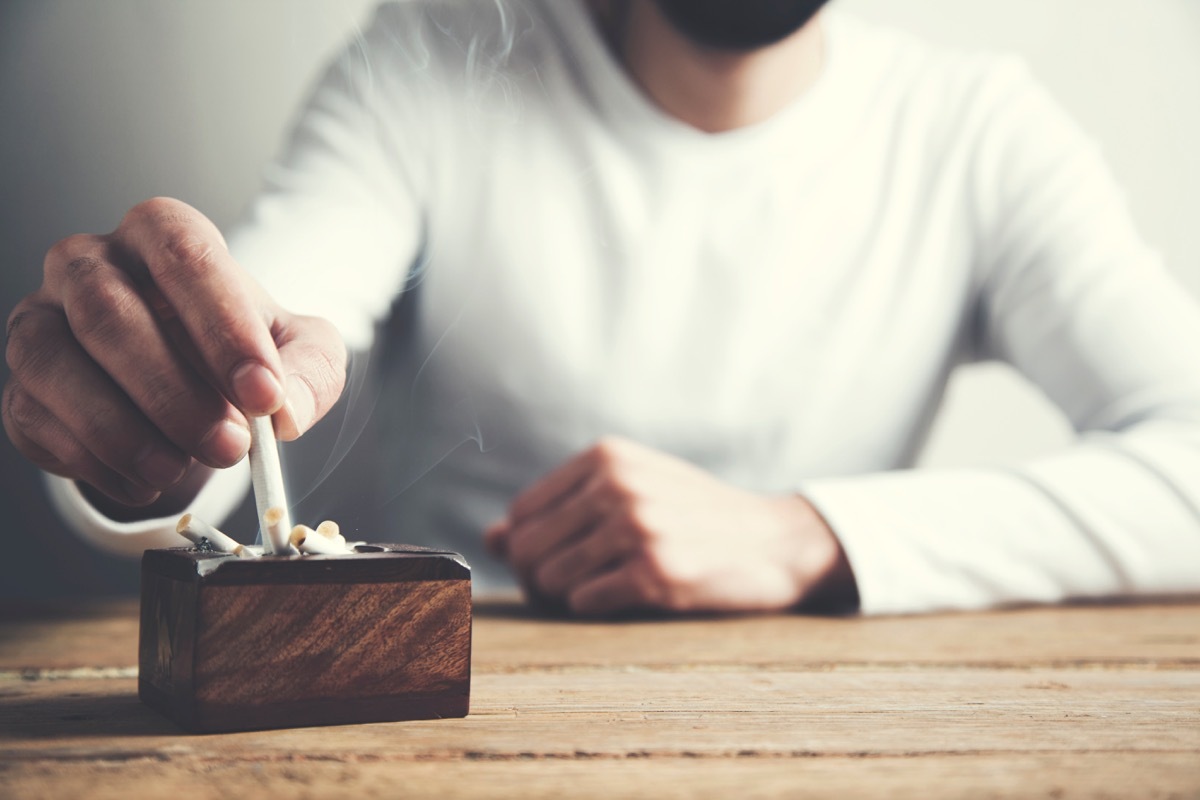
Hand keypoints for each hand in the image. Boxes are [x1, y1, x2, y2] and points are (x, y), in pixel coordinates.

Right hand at [4, 197, 345, 510]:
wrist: (194, 388)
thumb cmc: (241, 352)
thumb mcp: (299, 352)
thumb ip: (308, 372)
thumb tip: (284, 412)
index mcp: (161, 234)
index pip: (183, 256)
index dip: (222, 326)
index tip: (262, 393)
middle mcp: (87, 265)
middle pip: (109, 313)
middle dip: (173, 392)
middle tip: (228, 447)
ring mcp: (42, 322)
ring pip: (56, 365)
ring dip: (122, 431)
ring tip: (180, 471)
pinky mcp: (21, 386)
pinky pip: (36, 420)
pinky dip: (93, 461)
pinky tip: (146, 481)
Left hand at [485, 437, 855, 615]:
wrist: (774, 540)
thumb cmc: (694, 515)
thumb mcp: (631, 491)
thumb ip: (560, 509)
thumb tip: (489, 538)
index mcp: (606, 456)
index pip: (522, 513)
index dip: (527, 548)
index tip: (555, 562)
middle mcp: (618, 484)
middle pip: (528, 549)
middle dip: (537, 580)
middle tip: (568, 590)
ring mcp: (638, 527)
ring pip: (550, 580)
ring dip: (566, 598)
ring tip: (602, 591)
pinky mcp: (657, 571)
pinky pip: (584, 603)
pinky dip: (596, 608)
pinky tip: (628, 595)